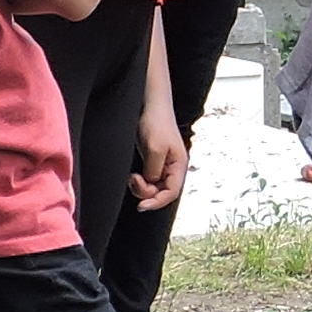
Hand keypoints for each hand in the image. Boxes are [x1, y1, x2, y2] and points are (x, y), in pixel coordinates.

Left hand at [132, 98, 186, 213]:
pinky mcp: (153, 163)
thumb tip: (151, 184)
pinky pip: (148, 181)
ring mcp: (163, 166)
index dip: (157, 202)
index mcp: (179, 166)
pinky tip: (133, 175)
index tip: (141, 206)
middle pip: (161, 193)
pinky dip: (139, 182)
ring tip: (132, 177)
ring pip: (153, 188)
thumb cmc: (156, 123)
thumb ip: (154, 171)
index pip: (171, 192)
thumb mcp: (154, 149)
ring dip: (141, 187)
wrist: (150, 106)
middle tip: (134, 180)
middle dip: (146, 192)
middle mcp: (173, 168)